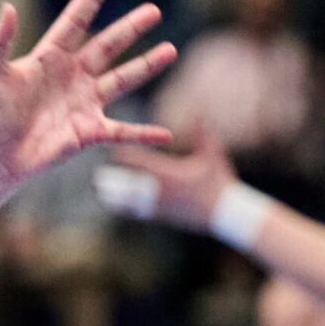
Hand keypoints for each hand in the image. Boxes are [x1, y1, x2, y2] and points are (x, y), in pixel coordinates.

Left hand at [0, 0, 175, 188]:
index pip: (75, 21)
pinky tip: (165, 135)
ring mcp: (84, 102)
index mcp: (51, 57)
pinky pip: (122, 132)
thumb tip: (7, 7)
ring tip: (170, 50)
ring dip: (147, 66)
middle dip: (131, 28)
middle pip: (108, 45)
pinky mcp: (89, 131)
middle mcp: (73, 75)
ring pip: (123, 80)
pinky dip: (143, 134)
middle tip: (154, 10)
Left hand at [109, 130, 237, 233]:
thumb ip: (203, 133)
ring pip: (133, 203)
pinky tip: (116, 207)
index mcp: (170, 176)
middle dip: (116, 182)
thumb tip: (200, 109)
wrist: (226, 214)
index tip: (113, 151)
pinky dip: (128, 209)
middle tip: (98, 179)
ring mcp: (161, 206)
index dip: (128, 157)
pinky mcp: (164, 216)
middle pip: (132, 187)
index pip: (144, 164)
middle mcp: (161, 192)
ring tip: (102, 194)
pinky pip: (141, 213)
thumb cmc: (219, 182)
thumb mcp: (213, 156)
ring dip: (117, 198)